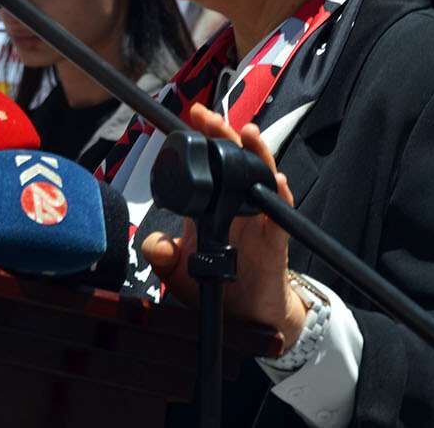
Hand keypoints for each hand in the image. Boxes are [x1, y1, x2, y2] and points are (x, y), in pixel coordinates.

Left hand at [140, 103, 308, 348]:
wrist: (248, 318)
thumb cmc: (218, 285)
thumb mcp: (180, 271)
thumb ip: (163, 256)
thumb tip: (153, 244)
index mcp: (214, 206)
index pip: (209, 163)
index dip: (204, 138)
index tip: (193, 115)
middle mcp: (237, 205)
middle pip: (235, 160)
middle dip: (224, 135)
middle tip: (211, 117)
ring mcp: (258, 220)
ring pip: (261, 178)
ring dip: (257, 154)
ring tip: (249, 133)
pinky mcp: (276, 241)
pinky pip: (280, 216)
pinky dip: (280, 198)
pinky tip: (276, 182)